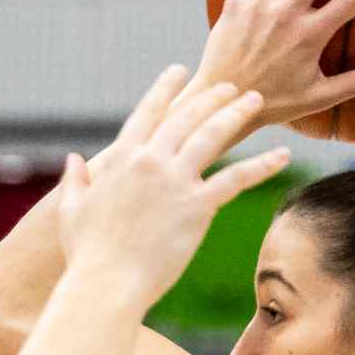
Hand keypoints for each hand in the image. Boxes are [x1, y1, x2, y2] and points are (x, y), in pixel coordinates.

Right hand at [57, 66, 288, 306]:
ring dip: (237, 113)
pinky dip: (263, 165)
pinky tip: (283, 155)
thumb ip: (75, 180)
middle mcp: (150, 161)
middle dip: (211, 96)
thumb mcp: (70, 210)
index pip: (148, 113)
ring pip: (213, 135)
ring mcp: (176, 181)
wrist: (106, 283)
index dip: (165, 89)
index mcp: (121, 158)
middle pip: (187, 117)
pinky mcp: (198, 206)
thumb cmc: (87, 254)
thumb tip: (74, 159)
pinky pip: (237, 179)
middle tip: (231, 86)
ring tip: (255, 100)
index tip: (179, 72)